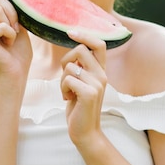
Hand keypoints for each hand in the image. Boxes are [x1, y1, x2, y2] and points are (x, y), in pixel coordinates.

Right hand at [0, 0, 31, 84]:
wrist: (16, 74)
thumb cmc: (19, 53)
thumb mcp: (20, 26)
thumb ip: (14, 10)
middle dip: (13, 12)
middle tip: (16, 30)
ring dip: (12, 24)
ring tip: (11, 39)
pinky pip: (1, 25)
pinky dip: (10, 34)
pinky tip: (8, 45)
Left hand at [60, 30, 106, 147]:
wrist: (85, 131)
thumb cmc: (78, 106)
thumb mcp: (80, 83)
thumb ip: (80, 67)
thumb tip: (74, 48)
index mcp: (101, 71)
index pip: (99, 44)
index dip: (85, 35)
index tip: (70, 32)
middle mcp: (102, 75)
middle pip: (80, 50)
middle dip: (66, 61)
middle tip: (66, 77)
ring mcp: (98, 84)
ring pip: (70, 67)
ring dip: (62, 80)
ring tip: (68, 92)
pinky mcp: (90, 93)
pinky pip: (68, 79)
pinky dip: (62, 89)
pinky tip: (68, 99)